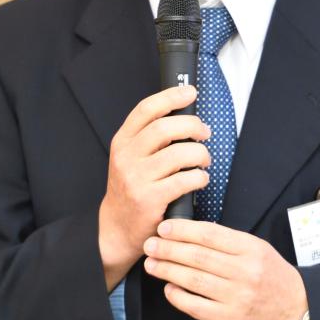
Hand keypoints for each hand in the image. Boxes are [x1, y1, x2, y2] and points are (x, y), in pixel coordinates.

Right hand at [98, 86, 210, 289]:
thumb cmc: (131, 188)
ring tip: (203, 160)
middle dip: (193, 126)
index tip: (190, 92)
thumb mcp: (131, 157)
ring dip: (200, 154)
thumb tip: (184, 114)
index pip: (146, 109)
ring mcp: (136, 178)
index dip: (171, 96)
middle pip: (165, 127)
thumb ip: (150, 137)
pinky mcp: (149, 199)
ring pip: (179, 153)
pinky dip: (199, 177)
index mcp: (123, 141)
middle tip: (204, 132)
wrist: (115, 227)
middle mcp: (126, 157)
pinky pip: (184, 180)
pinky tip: (200, 179)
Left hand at [143, 220, 307, 319]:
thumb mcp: (258, 249)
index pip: (210, 235)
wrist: (296, 310)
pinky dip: (178, 296)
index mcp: (250, 249)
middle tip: (150, 244)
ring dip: (168, 270)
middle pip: (198, 256)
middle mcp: (244, 272)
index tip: (164, 228)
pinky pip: (196, 306)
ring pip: (194, 280)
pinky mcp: (229, 319)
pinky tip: (168, 288)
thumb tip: (192, 233)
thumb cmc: (272, 277)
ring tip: (152, 263)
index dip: (182, 230)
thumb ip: (229, 242)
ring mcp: (236, 296)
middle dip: (169, 249)